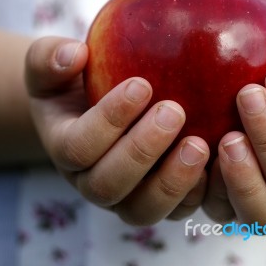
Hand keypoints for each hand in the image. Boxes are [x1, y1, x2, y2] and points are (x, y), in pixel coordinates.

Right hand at [25, 36, 209, 224]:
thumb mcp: (53, 67)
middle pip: (108, 185)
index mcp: (66, 150)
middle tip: (173, 112)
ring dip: (172, 180)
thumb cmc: (78, 87)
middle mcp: (93, 182)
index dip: (109, 120)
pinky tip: (216, 162)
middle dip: (142, 150)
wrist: (95, 114)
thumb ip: (50, 59)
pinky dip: (196, 193)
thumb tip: (73, 54)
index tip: (141, 85)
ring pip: (142, 209)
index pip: (79, 147)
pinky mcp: (157, 201)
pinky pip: (176, 211)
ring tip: (199, 144)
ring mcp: (125, 197)